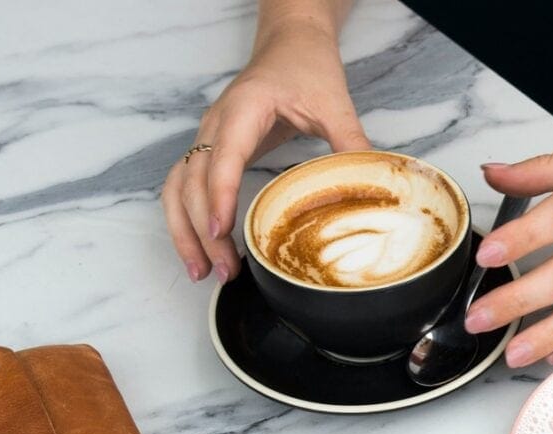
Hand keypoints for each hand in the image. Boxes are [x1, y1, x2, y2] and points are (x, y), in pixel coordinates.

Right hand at [161, 22, 370, 282]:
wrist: (290, 43)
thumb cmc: (306, 67)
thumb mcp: (335, 103)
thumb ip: (351, 142)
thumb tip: (374, 184)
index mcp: (243, 109)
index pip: (222, 157)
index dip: (219, 195)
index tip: (222, 231)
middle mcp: (216, 124)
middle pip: (194, 182)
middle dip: (203, 230)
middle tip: (224, 271)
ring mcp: (208, 137)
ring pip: (178, 187)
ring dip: (184, 230)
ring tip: (202, 271)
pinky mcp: (211, 150)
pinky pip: (184, 186)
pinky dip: (186, 219)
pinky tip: (201, 249)